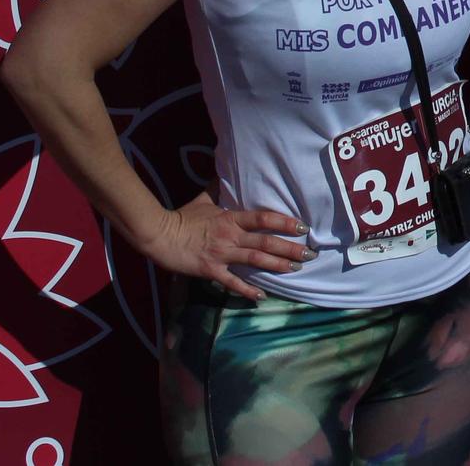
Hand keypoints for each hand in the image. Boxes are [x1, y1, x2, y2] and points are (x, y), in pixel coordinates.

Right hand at [139, 192, 312, 299]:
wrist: (159, 234)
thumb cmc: (182, 216)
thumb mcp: (204, 199)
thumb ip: (219, 190)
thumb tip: (226, 173)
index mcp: (231, 218)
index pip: (264, 218)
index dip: (285, 222)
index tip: (303, 227)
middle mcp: (230, 236)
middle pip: (266, 242)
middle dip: (290, 248)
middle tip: (310, 254)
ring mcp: (221, 254)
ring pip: (255, 260)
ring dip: (278, 265)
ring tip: (296, 269)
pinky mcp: (210, 270)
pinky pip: (232, 282)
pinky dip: (247, 290)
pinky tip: (262, 296)